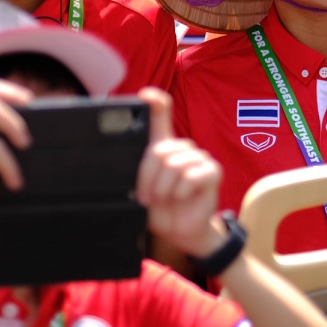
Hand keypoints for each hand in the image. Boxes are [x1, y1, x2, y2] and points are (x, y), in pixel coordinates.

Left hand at [135, 88, 223, 258]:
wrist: (179, 232)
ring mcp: (199, 158)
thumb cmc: (159, 209)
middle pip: (160, 150)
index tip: (146, 95)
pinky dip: (181, 192)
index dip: (154, 103)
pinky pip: (192, 177)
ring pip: (174, 165)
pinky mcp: (212, 172)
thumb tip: (113, 165)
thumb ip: (134, 173)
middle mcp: (182, 148)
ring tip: (165, 200)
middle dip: (148, 179)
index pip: (161, 116)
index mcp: (163, 147)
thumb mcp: (141, 191)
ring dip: (163, 189)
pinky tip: (182, 198)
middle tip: (148, 197)